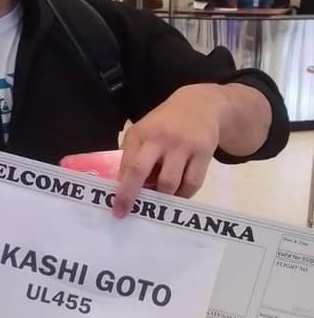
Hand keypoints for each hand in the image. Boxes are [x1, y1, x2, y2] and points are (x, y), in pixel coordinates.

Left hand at [114, 84, 223, 216]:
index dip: (119, 187)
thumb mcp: (144, 131)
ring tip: (161, 202)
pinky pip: (192, 183)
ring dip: (163, 198)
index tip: (115, 206)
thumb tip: (122, 187)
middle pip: (139, 171)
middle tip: (124, 213)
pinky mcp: (203, 152)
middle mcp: (159, 138)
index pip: (126, 164)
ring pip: (169, 183)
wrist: (201, 104)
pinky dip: (184, 195)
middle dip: (129, 195)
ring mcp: (182, 145)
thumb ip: (133, 155)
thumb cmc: (165, 124)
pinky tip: (179, 195)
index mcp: (140, 134)